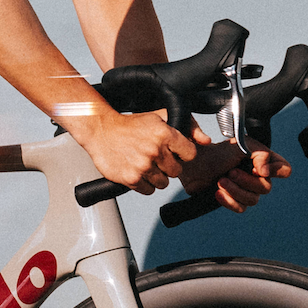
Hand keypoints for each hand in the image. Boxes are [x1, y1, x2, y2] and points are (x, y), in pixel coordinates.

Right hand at [62, 108, 196, 193]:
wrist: (101, 131)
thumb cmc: (131, 125)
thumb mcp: (159, 117)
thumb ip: (187, 126)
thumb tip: (206, 141)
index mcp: (165, 133)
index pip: (190, 154)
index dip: (182, 154)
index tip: (173, 152)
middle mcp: (155, 150)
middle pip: (177, 171)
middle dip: (168, 166)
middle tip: (156, 158)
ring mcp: (143, 166)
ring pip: (163, 183)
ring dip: (156, 177)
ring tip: (145, 164)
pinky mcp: (132, 178)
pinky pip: (148, 191)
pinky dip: (144, 184)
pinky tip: (137, 171)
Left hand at [180, 126, 292, 212]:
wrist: (194, 165)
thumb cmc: (216, 152)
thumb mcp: (240, 144)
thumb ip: (260, 154)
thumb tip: (265, 172)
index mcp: (263, 160)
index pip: (284, 169)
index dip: (278, 171)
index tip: (258, 169)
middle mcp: (258, 176)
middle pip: (266, 187)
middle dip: (246, 181)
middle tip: (230, 172)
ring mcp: (246, 189)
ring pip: (253, 199)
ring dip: (235, 191)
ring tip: (220, 181)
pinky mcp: (234, 200)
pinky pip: (241, 208)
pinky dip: (229, 201)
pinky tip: (218, 193)